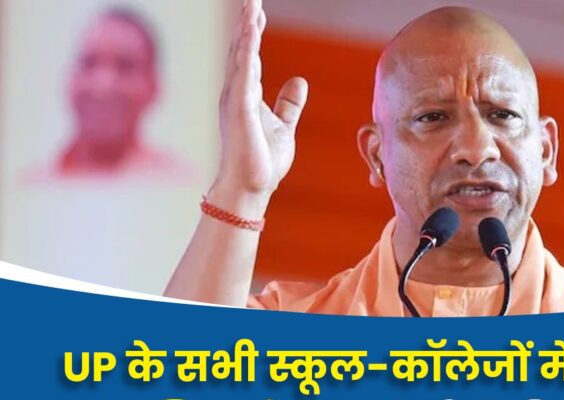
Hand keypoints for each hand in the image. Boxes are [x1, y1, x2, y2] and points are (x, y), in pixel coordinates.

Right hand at [213, 0, 308, 212]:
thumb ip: (288, 104)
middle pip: (242, 49)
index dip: (253, 31)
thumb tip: (298, 81)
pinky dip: (247, 55)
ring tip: (251, 7)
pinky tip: (251, 36)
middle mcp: (236, 93)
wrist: (251, 188)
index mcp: (245, 94)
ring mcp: (236, 101)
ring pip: (241, 58)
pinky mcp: (239, 111)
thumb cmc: (262, 161)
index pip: (249, 55)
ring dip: (246, 32)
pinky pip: (244, 77)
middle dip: (246, 23)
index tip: (257, 8)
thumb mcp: (283, 126)